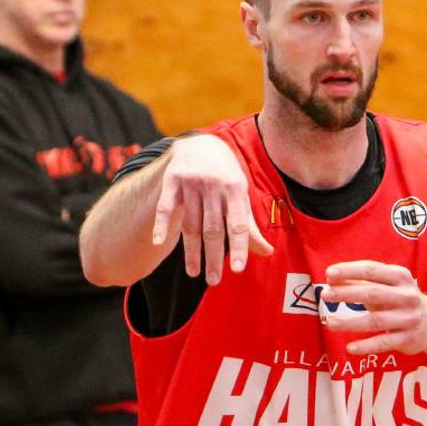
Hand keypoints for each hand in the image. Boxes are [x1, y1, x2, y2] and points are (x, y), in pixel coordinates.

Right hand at [152, 134, 272, 283]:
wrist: (200, 145)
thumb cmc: (226, 178)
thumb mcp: (240, 196)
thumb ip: (250, 226)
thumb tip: (268, 252)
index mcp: (235, 190)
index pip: (239, 224)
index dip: (239, 247)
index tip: (238, 270)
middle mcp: (214, 185)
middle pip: (213, 228)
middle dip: (213, 257)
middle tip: (214, 280)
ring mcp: (191, 182)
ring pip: (190, 223)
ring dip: (191, 251)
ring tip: (194, 273)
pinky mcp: (172, 180)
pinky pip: (165, 206)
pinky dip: (161, 224)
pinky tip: (158, 242)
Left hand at [321, 260, 426, 355]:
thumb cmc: (400, 299)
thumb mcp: (385, 286)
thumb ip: (361, 282)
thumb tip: (332, 279)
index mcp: (400, 276)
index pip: (371, 270)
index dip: (350, 270)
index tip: (329, 273)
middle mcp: (407, 296)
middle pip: (373, 293)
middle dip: (347, 293)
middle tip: (325, 295)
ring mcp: (409, 318)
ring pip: (376, 321)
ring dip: (351, 322)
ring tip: (330, 323)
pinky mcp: (408, 339)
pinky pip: (384, 343)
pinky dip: (366, 346)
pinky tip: (350, 348)